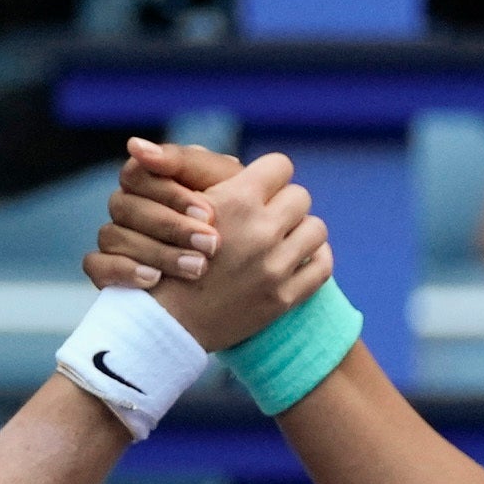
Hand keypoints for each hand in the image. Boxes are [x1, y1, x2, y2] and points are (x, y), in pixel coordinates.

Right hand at [86, 138, 245, 289]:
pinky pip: (96, 265)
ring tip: (197, 268)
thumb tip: (134, 145)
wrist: (244, 265)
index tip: (210, 215)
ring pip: (112, 235)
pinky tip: (155, 279)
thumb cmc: (237, 212)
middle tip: (212, 244)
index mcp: (149, 177)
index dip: (172, 194)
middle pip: (124, 206)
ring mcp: (114, 237)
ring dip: (157, 251)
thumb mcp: (224, 183)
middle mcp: (127, 205)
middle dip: (171, 226)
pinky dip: (122, 270)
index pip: (138, 174)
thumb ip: (187, 160)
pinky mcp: (107, 270)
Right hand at [116, 153, 329, 351]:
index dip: (267, 175)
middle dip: (283, 204)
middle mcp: (260, 231)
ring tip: (281, 239)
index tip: (257, 188)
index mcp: (235, 201)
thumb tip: (237, 160)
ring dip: (300, 231)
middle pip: (300, 196)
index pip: (279, 165)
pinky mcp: (284, 298)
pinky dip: (313, 259)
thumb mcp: (174, 205)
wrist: (161, 323)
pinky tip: (296, 259)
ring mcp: (275, 268)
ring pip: (316, 228)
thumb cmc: (163, 255)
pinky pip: (322, 266)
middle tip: (266, 216)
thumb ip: (202, 175)